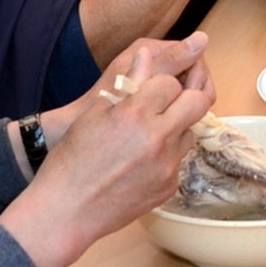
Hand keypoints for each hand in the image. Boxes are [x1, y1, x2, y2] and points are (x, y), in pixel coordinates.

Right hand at [0, 40, 213, 266]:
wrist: (67, 211)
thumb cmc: (73, 159)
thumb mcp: (95, 113)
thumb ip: (128, 83)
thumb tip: (146, 55)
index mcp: (136, 113)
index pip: (171, 82)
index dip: (161, 84)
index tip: (151, 91)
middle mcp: (159, 137)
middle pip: (198, 102)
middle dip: (187, 96)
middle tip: (169, 103)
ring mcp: (167, 165)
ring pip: (190, 132)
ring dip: (177, 128)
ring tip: (149, 136)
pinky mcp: (170, 187)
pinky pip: (179, 161)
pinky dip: (167, 156)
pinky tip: (142, 162)